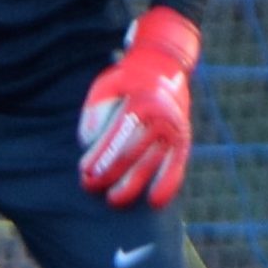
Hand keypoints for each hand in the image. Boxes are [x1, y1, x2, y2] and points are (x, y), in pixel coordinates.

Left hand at [78, 5, 197, 207]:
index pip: (116, 139)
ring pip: (152, 165)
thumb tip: (86, 143)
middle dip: (109, 174)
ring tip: (113, 200)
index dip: (99, 158)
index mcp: (140, 105)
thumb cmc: (127, 79)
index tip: (84, 172)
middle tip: (90, 187)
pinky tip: (154, 201)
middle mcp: (160, 120)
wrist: (165, 67)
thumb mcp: (105, 86)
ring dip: (132, 185)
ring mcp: (174, 132)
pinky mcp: (183, 141)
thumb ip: (95, 112)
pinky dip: (167, 185)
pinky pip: (176, 167)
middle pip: (132, 155)